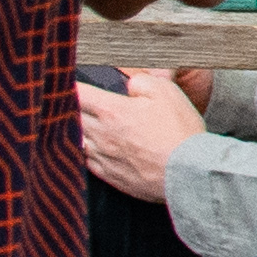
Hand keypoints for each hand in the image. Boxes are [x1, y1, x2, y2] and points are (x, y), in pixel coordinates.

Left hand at [78, 69, 205, 200]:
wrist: (188, 173)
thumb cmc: (179, 133)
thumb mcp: (166, 92)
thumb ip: (142, 81)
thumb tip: (130, 84)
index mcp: (111, 110)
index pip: (78, 92)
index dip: (70, 84)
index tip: (68, 80)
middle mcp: (100, 134)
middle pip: (70, 116)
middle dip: (70, 106)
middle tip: (72, 100)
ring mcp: (102, 156)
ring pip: (75, 139)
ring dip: (76, 130)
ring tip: (82, 124)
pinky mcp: (108, 175)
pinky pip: (86, 161)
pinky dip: (86, 152)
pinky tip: (94, 148)